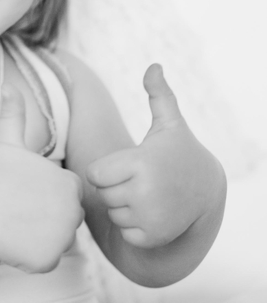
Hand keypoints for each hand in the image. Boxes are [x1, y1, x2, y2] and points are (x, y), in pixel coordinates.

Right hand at [0, 85, 84, 273]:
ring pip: (57, 241)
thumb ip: (15, 115)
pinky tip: (13, 245)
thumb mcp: (5, 145)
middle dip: (44, 219)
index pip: (67, 194)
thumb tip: (8, 85)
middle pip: (65, 219)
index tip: (22, 194)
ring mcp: (62, 235)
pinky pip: (46, 260)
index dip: (44, 196)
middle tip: (17, 212)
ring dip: (38, 238)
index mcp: (68, 182)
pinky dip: (31, 258)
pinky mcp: (50, 258)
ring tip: (14, 227)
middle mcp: (72, 208)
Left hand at [86, 64, 225, 249]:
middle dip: (116, 187)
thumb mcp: (169, 123)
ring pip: (113, 214)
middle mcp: (143, 192)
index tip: (130, 164)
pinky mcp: (152, 237)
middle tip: (141, 181)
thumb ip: (158, 94)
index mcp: (139, 162)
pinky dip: (135, 227)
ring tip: (148, 196)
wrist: (207, 191)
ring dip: (125, 207)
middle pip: (103, 194)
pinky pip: (125, 232)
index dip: (109, 169)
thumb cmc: (179, 153)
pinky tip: (153, 213)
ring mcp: (149, 217)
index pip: (94, 173)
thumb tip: (154, 65)